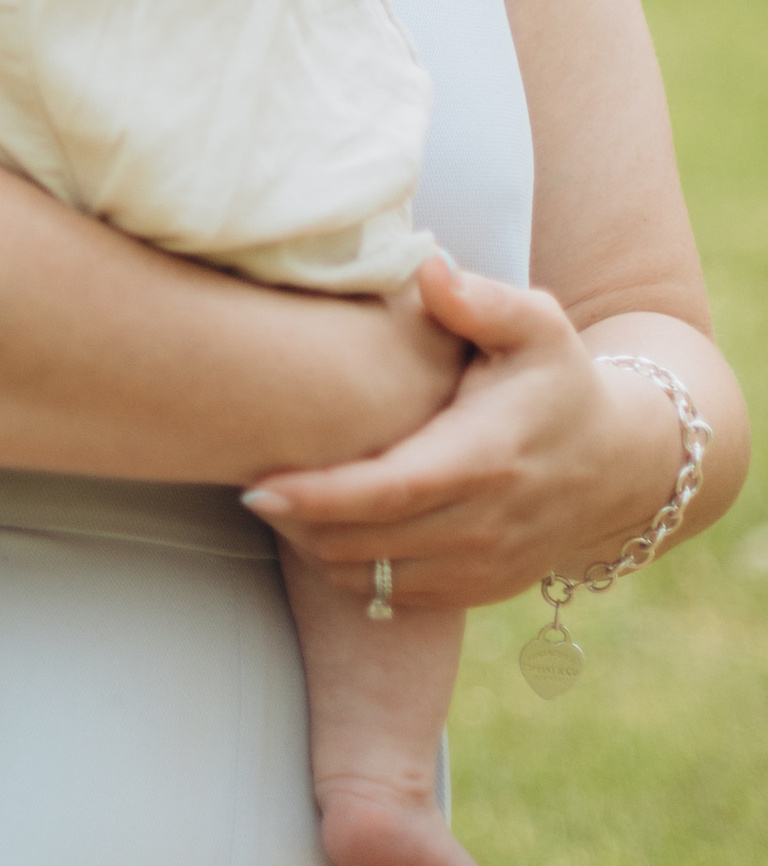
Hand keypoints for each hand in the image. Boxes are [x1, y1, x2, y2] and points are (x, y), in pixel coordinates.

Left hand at [243, 259, 691, 613]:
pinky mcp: (478, 591)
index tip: (255, 484)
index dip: (316, 496)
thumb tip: (429, 267)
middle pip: (364, 542)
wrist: (619, 464)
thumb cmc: (556, 380)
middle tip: (246, 482)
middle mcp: (483, 525)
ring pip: (370, 579)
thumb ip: (480, 301)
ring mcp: (482, 568)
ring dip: (312, 548)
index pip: (386, 492)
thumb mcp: (535, 327)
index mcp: (485, 459)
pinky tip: (320, 529)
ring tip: (277, 502)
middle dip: (295, 522)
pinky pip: (392, 598)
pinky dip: (347, 571)